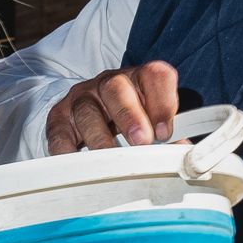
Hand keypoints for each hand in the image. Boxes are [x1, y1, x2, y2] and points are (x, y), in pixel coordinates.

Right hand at [44, 62, 181, 152]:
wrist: (92, 111)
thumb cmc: (131, 120)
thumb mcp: (153, 122)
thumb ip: (170, 138)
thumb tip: (183, 160)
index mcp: (140, 80)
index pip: (155, 75)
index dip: (162, 101)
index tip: (166, 131)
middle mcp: (109, 84)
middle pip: (117, 88)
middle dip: (130, 115)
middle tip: (141, 141)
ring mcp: (82, 99)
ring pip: (87, 110)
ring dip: (101, 136)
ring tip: (111, 161)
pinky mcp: (59, 119)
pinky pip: (60, 133)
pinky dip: (67, 151)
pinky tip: (78, 167)